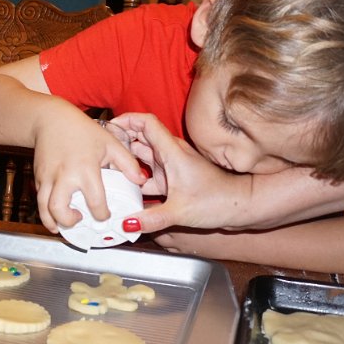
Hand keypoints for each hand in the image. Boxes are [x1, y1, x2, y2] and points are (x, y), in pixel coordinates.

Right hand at [32, 114, 144, 231]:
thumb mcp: (110, 143)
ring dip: (52, 222)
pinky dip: (45, 210)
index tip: (105, 215)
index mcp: (85, 169)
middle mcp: (64, 176)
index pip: (95, 202)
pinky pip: (39, 200)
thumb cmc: (82, 131)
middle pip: (59, 210)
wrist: (51, 120)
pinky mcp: (37, 177)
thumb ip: (128, 163)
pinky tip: (55, 212)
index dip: (102, 214)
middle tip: (80, 220)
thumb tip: (141, 181)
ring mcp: (47, 177)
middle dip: (69, 222)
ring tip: (62, 224)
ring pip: (44, 209)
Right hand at [109, 112, 256, 231]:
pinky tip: (127, 191)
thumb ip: (152, 219)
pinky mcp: (175, 179)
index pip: (146, 123)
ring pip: (144, 158)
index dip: (126, 119)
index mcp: (172, 152)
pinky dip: (138, 179)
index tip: (109, 125)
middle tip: (101, 152)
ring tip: (108, 170)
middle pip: (141, 139)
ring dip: (128, 162)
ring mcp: (173, 166)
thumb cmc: (219, 201)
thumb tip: (126, 224)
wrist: (242, 205)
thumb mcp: (181, 212)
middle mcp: (172, 154)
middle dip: (120, 142)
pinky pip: (151, 175)